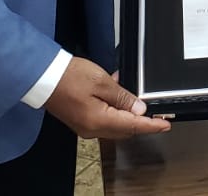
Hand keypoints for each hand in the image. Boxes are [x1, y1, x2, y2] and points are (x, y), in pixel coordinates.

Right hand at [44, 57, 170, 137]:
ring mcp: (85, 127)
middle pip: (124, 129)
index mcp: (99, 121)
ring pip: (115, 125)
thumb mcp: (102, 82)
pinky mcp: (80, 121)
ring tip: (133, 96)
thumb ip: (123, 97)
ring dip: (126, 114)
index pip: (133, 126)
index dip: (151, 125)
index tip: (164, 124)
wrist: (43, 77)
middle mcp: (92, 129)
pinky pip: (104, 120)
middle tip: (154, 110)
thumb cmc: (68, 76)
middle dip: (140, 120)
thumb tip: (138, 109)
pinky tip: (116, 95)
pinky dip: (114, 111)